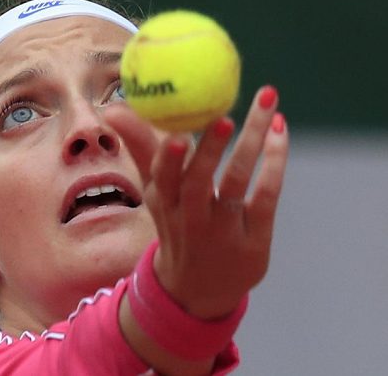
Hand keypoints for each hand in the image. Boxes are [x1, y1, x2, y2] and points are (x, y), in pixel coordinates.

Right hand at [106, 86, 288, 318]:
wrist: (197, 289)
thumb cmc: (176, 224)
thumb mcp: (156, 191)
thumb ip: (141, 147)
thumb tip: (114, 109)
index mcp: (163, 203)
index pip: (161, 180)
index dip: (168, 160)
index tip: (175, 137)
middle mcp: (190, 219)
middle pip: (199, 181)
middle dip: (210, 148)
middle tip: (224, 117)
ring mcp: (224, 230)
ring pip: (237, 180)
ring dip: (251, 141)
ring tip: (266, 104)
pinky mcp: (254, 237)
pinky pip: (266, 194)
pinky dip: (275, 161)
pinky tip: (278, 131)